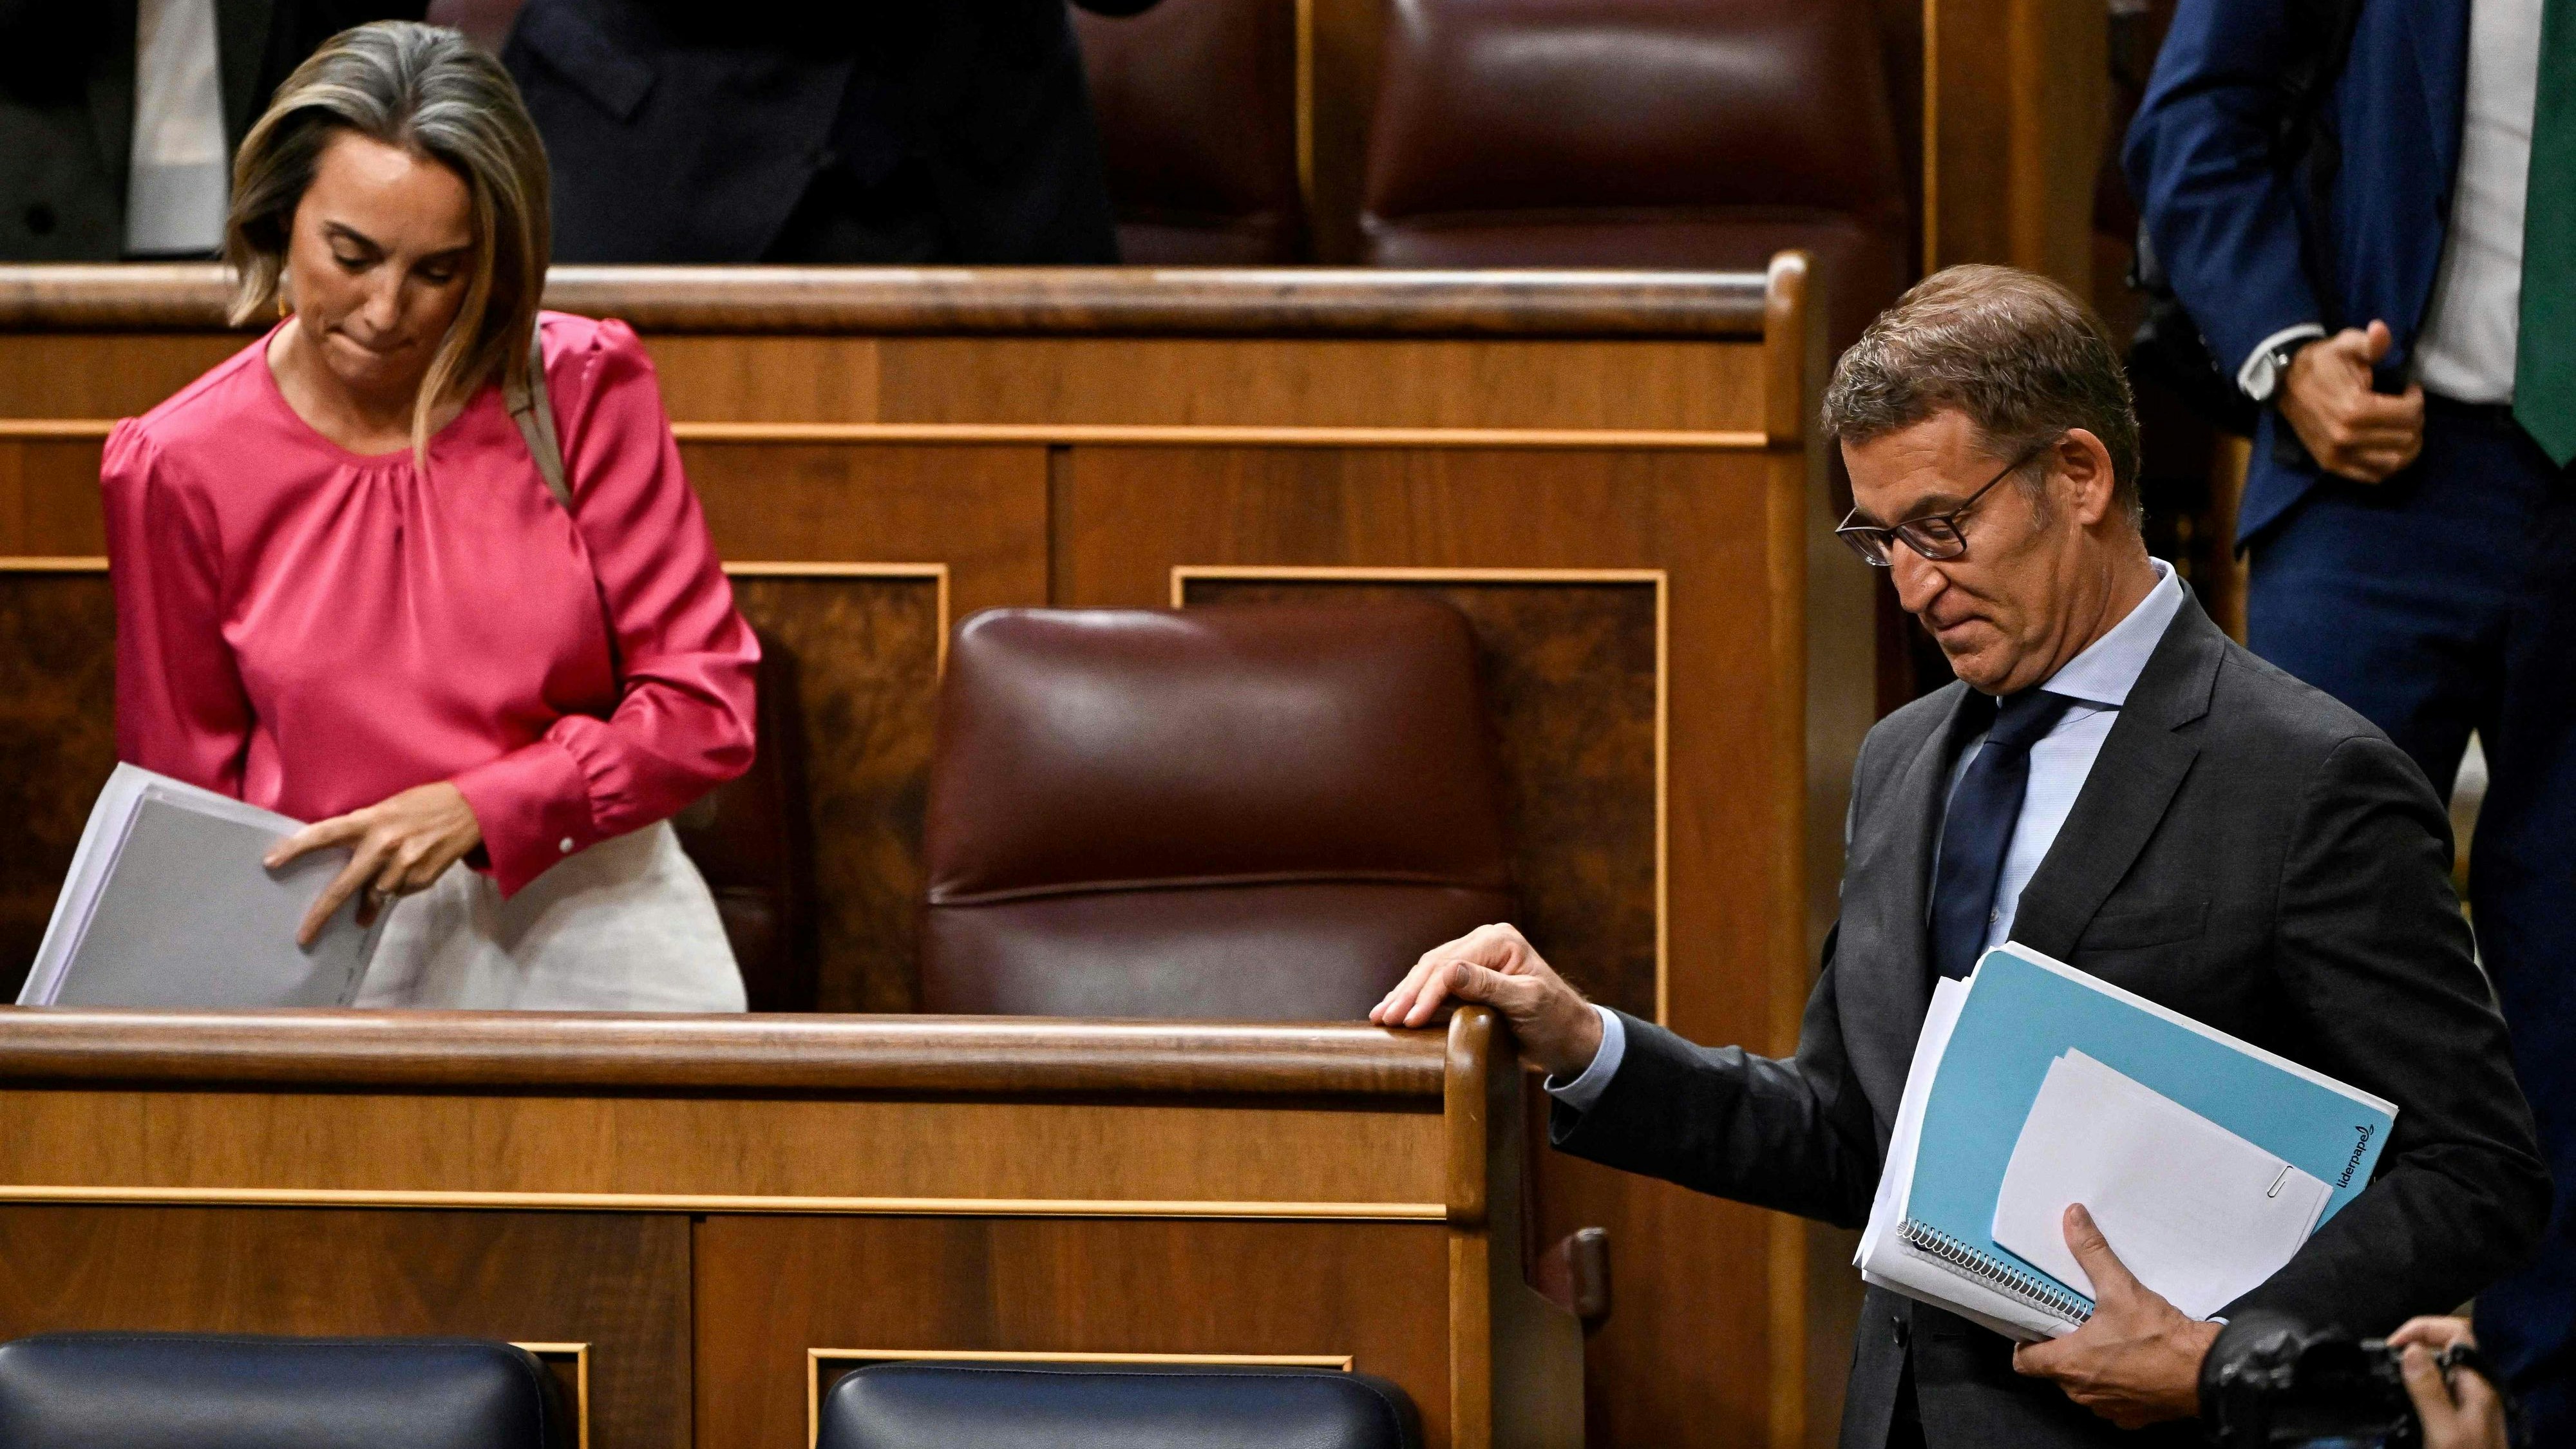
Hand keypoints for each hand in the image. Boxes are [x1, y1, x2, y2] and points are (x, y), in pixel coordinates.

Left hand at [264, 782, 482, 945]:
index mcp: (371, 820)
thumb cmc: (425, 804)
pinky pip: (400, 893)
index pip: (324, 834)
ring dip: (370, 903)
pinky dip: (398, 889)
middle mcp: (383, 844)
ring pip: (376, 895)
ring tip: (365, 913)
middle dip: (321, 914)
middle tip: (304, 936)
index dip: (295, 848)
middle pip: (344, 885)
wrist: (473, 809)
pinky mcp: (422, 878)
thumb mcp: (389, 809)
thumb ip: (365, 833)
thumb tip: (348, 869)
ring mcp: (404, 864)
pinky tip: (411, 872)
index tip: (270, 863)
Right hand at [1367, 923, 1603, 1078]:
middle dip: (1407, 993)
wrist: (1571, 1037)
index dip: (1426, 992)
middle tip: (1383, 1019)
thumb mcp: (1527, 1002)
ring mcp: (1476, 956)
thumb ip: (1488, 985)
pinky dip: (1415, 996)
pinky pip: (1435, 982)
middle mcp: (1485, 941)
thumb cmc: (1556, 1019)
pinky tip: (1397, 1008)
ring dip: (1404, 994)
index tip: (1408, 1020)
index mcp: (1499, 940)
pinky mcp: (1470, 976)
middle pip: (1434, 964)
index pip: (1451, 964)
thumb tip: (1448, 971)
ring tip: (1380, 1015)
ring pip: (1428, 971)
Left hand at [2012, 1204, 2220, 1427]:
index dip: (2026, 1344)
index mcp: (2069, 1365)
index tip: (2036, 1327)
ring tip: (2103, 1340)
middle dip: (2061, 1350)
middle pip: (2055, 1373)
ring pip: (2084, 1388)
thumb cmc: (2157, 1335)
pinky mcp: (2134, 1418)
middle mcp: (2082, 1394)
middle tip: (2075, 1324)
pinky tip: (2130, 1363)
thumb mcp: (2121, 1288)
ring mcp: (2108, 1410)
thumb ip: (2092, 1252)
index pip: (2024, 1363)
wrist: (2206, 1372)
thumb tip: (2072, 1216)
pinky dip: (2116, 1385)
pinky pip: (2112, 1401)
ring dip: (2089, 1369)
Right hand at [2277, 320, 2425, 482]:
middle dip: (2415, 421)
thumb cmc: (2320, 362)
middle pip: (2406, 438)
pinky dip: (2389, 465)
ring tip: (2403, 428)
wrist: (2283, 383)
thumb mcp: (2345, 345)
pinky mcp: (2332, 464)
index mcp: (2354, 409)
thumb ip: (2369, 342)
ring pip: (2394, 461)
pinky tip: (2391, 448)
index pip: (2408, 414)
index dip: (2417, 399)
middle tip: (2408, 408)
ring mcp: (2338, 454)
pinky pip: (2373, 476)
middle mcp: (2347, 437)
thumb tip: (2380, 330)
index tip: (2410, 389)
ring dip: (2408, 446)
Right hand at [2390, 1317, 2507, 1448]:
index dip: (2424, 1328)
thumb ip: (2428, 1389)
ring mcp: (2467, 1403)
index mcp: (2477, 1384)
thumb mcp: (2443, 1430)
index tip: (2393, 1345)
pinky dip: (2414, 1386)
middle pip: (2446, 1348)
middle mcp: (2475, 1388)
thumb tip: (2411, 1349)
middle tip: (2385, 1362)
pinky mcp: (2457, 1418)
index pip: (2456, 1333)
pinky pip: (2435, 1389)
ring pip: (2438, 1368)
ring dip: (2411, 1367)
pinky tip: (2399, 1398)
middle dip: (2413, 1346)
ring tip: (2387, 1377)